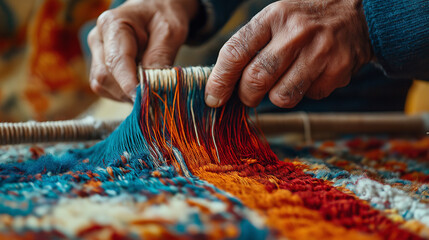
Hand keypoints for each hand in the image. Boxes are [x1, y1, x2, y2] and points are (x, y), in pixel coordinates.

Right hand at [88, 0, 197, 101]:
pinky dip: (124, 94)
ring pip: (104, 86)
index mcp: (112, 24)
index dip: (128, 84)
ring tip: (149, 88)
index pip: (116, 61)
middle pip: (105, 77)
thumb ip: (160, 57)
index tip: (141, 99)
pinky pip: (107, 90)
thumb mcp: (170, 32)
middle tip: (155, 96)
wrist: (156, 10)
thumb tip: (152, 86)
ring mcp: (96, 54)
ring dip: (127, 95)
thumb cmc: (162, 16)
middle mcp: (98, 39)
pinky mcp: (100, 67)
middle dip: (129, 91)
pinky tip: (140, 86)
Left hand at [205, 0, 372, 107]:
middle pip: (256, 79)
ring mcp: (319, 53)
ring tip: (281, 82)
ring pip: (281, 97)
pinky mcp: (336, 72)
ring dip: (274, 97)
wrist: (358, 13)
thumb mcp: (276, 17)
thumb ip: (250, 45)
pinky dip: (303, 93)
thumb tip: (223, 83)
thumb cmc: (304, 19)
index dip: (220, 80)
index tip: (213, 98)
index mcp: (274, 16)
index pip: (236, 52)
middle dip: (245, 95)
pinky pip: (307, 97)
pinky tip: (310, 75)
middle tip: (248, 95)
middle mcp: (296, 33)